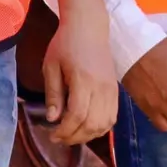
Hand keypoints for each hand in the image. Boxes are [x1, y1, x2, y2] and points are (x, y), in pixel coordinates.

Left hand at [38, 16, 118, 144]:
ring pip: (105, 124)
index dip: (65, 130)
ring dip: (88, 135)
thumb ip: (53, 94)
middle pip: (92, 124)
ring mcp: (112, 91)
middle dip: (75, 137)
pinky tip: (87, 128)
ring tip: (72, 135)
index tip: (52, 135)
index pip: (77, 115)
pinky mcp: (116, 92)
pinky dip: (100, 128)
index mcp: (83, 80)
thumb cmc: (66, 44)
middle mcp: (101, 89)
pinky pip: (112, 118)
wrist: (89, 28)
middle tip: (60, 138)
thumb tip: (53, 119)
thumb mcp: (51, 66)